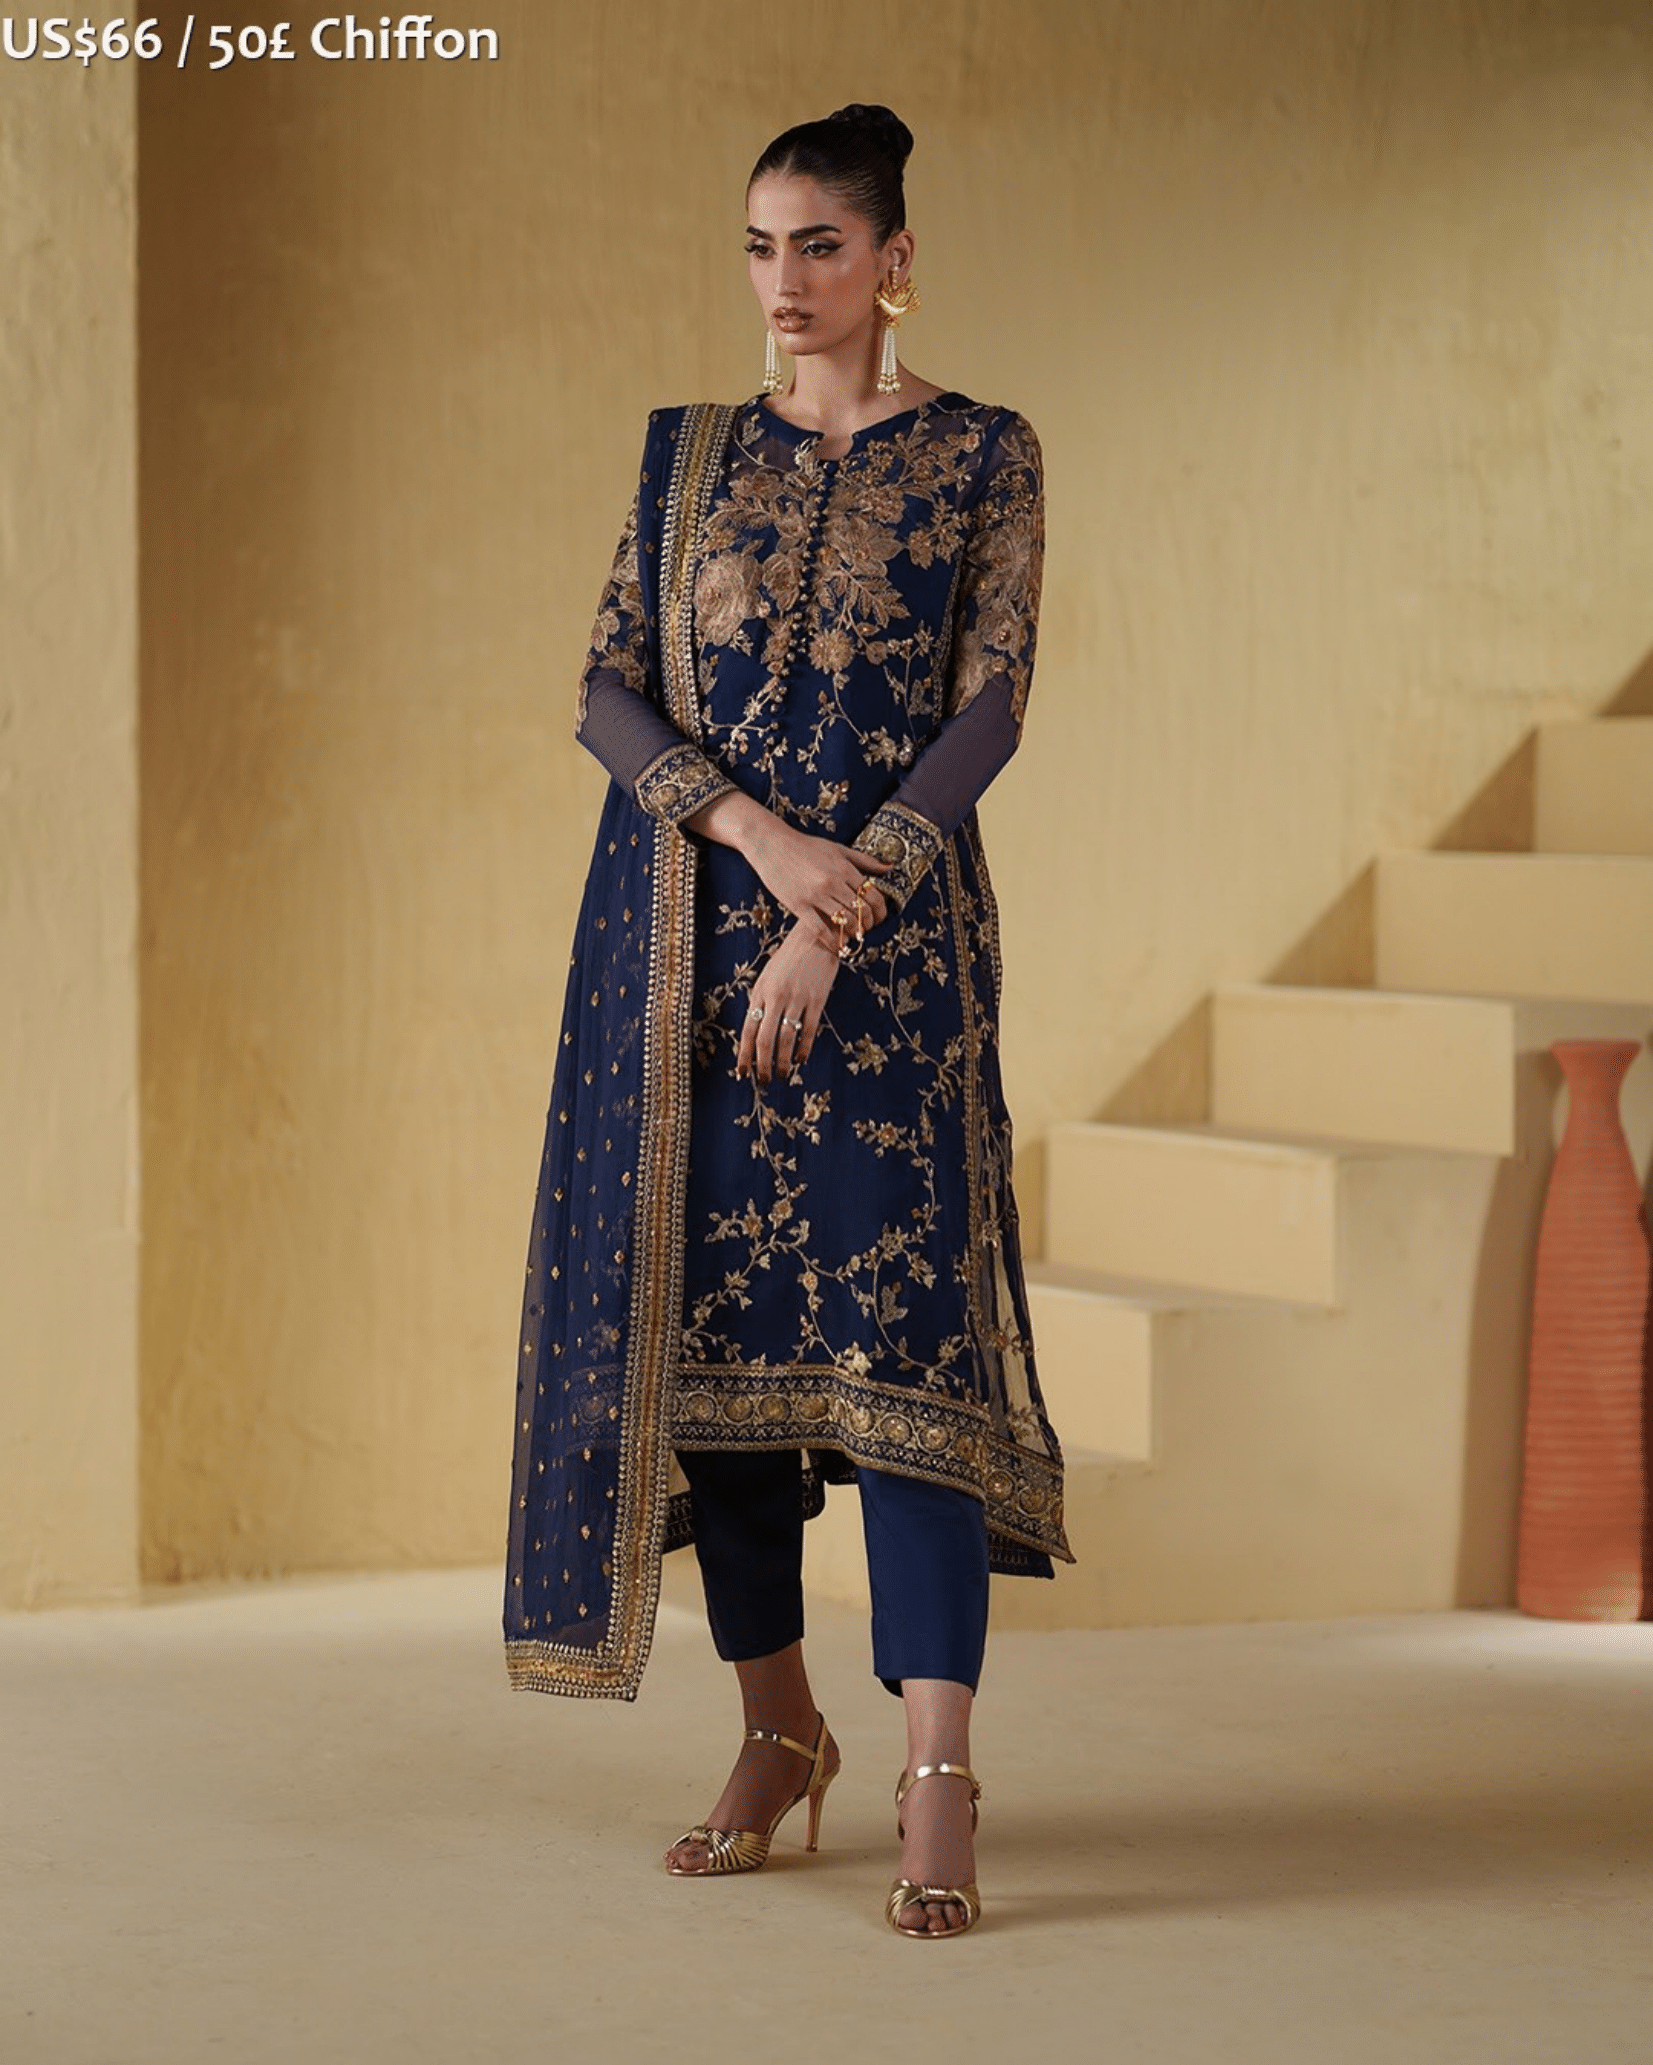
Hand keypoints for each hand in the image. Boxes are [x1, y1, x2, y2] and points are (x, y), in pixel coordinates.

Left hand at [736, 921, 841, 1083]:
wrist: (816, 936)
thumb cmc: (790, 958)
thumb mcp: (768, 976)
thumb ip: (761, 1001)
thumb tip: (755, 1030)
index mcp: (760, 992)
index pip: (747, 1029)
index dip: (744, 1054)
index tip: (742, 1073)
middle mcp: (776, 997)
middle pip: (764, 1039)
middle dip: (762, 1064)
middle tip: (764, 1081)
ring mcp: (797, 998)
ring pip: (786, 1038)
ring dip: (783, 1061)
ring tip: (783, 1075)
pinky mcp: (817, 999)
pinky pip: (809, 1031)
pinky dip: (804, 1049)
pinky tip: (801, 1060)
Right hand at [740, 816, 893, 943]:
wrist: (771, 844)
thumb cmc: (805, 846)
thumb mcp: (838, 849)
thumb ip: (865, 860)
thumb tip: (890, 867)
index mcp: (844, 868)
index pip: (873, 895)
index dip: (880, 911)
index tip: (879, 918)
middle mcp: (833, 883)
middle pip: (862, 911)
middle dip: (869, 924)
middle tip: (867, 929)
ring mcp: (815, 895)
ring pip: (844, 923)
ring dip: (853, 934)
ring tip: (853, 936)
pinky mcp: (798, 906)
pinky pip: (820, 930)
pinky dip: (832, 942)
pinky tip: (837, 947)